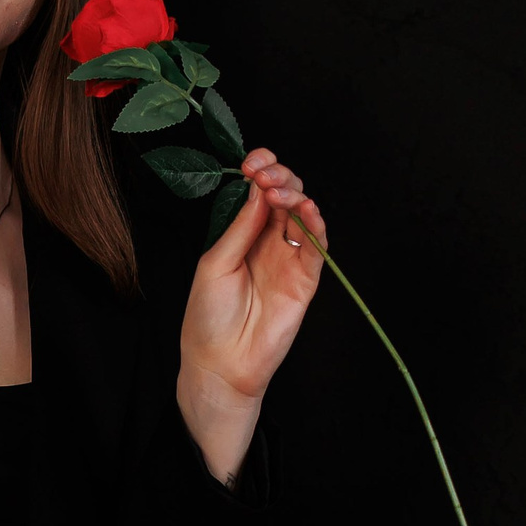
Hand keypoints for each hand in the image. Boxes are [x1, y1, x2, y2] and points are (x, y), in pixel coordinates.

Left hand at [176, 148, 324, 483]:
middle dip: (279, 178)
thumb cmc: (208, 316)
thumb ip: (241, 227)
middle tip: (264, 175)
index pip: (260, 192)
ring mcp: (289, 260)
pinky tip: (306, 210)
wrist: (220, 363)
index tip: (252, 162)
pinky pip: (317, 247)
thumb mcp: (215, 262)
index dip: (262, 171)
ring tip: (279, 192)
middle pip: (285, 197)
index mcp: (244, 235)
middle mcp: (269, 243)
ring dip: (295, 195)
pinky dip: (316, 225)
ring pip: (302, 216)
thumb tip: (258, 188)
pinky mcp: (305, 281)